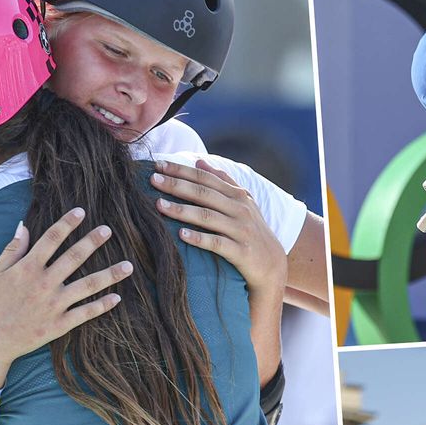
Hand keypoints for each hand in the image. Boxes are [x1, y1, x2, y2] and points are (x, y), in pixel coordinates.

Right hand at [0, 208, 132, 383]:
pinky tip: (117, 297)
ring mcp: (53, 305)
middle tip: (108, 230)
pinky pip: (85, 313)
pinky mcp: (59, 325)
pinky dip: (102, 305)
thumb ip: (11, 251)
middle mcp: (44, 284)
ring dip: (110, 274)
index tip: (81, 211)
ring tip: (129, 265)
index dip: (66, 223)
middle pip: (74, 257)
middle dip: (93, 242)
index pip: (51, 239)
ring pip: (88, 286)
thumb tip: (23, 226)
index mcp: (26, 269)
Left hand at [152, 159, 287, 294]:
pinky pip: (217, 243)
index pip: (205, 178)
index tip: (159, 164)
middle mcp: (240, 209)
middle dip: (177, 185)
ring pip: (208, 217)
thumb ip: (222, 181)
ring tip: (159, 205)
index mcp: (237, 195)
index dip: (182, 170)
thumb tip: (199, 161)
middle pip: (204, 194)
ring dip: (182, 210)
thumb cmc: (251, 230)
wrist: (272, 264)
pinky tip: (181, 235)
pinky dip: (199, 238)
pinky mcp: (241, 252)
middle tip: (153, 179)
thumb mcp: (242, 202)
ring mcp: (241, 230)